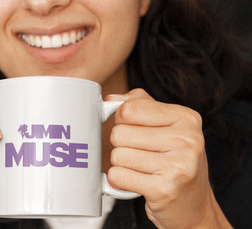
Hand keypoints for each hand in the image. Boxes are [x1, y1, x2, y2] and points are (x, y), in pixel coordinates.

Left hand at [106, 89, 231, 228]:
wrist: (195, 207)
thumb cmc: (174, 160)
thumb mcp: (165, 125)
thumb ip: (138, 104)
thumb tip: (110, 99)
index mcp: (186, 118)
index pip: (130, 108)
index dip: (122, 119)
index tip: (133, 128)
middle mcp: (186, 140)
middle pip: (120, 132)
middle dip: (121, 144)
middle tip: (139, 152)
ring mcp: (178, 166)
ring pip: (117, 155)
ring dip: (121, 164)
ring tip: (140, 168)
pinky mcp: (164, 191)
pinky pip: (118, 176)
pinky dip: (119, 180)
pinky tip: (136, 181)